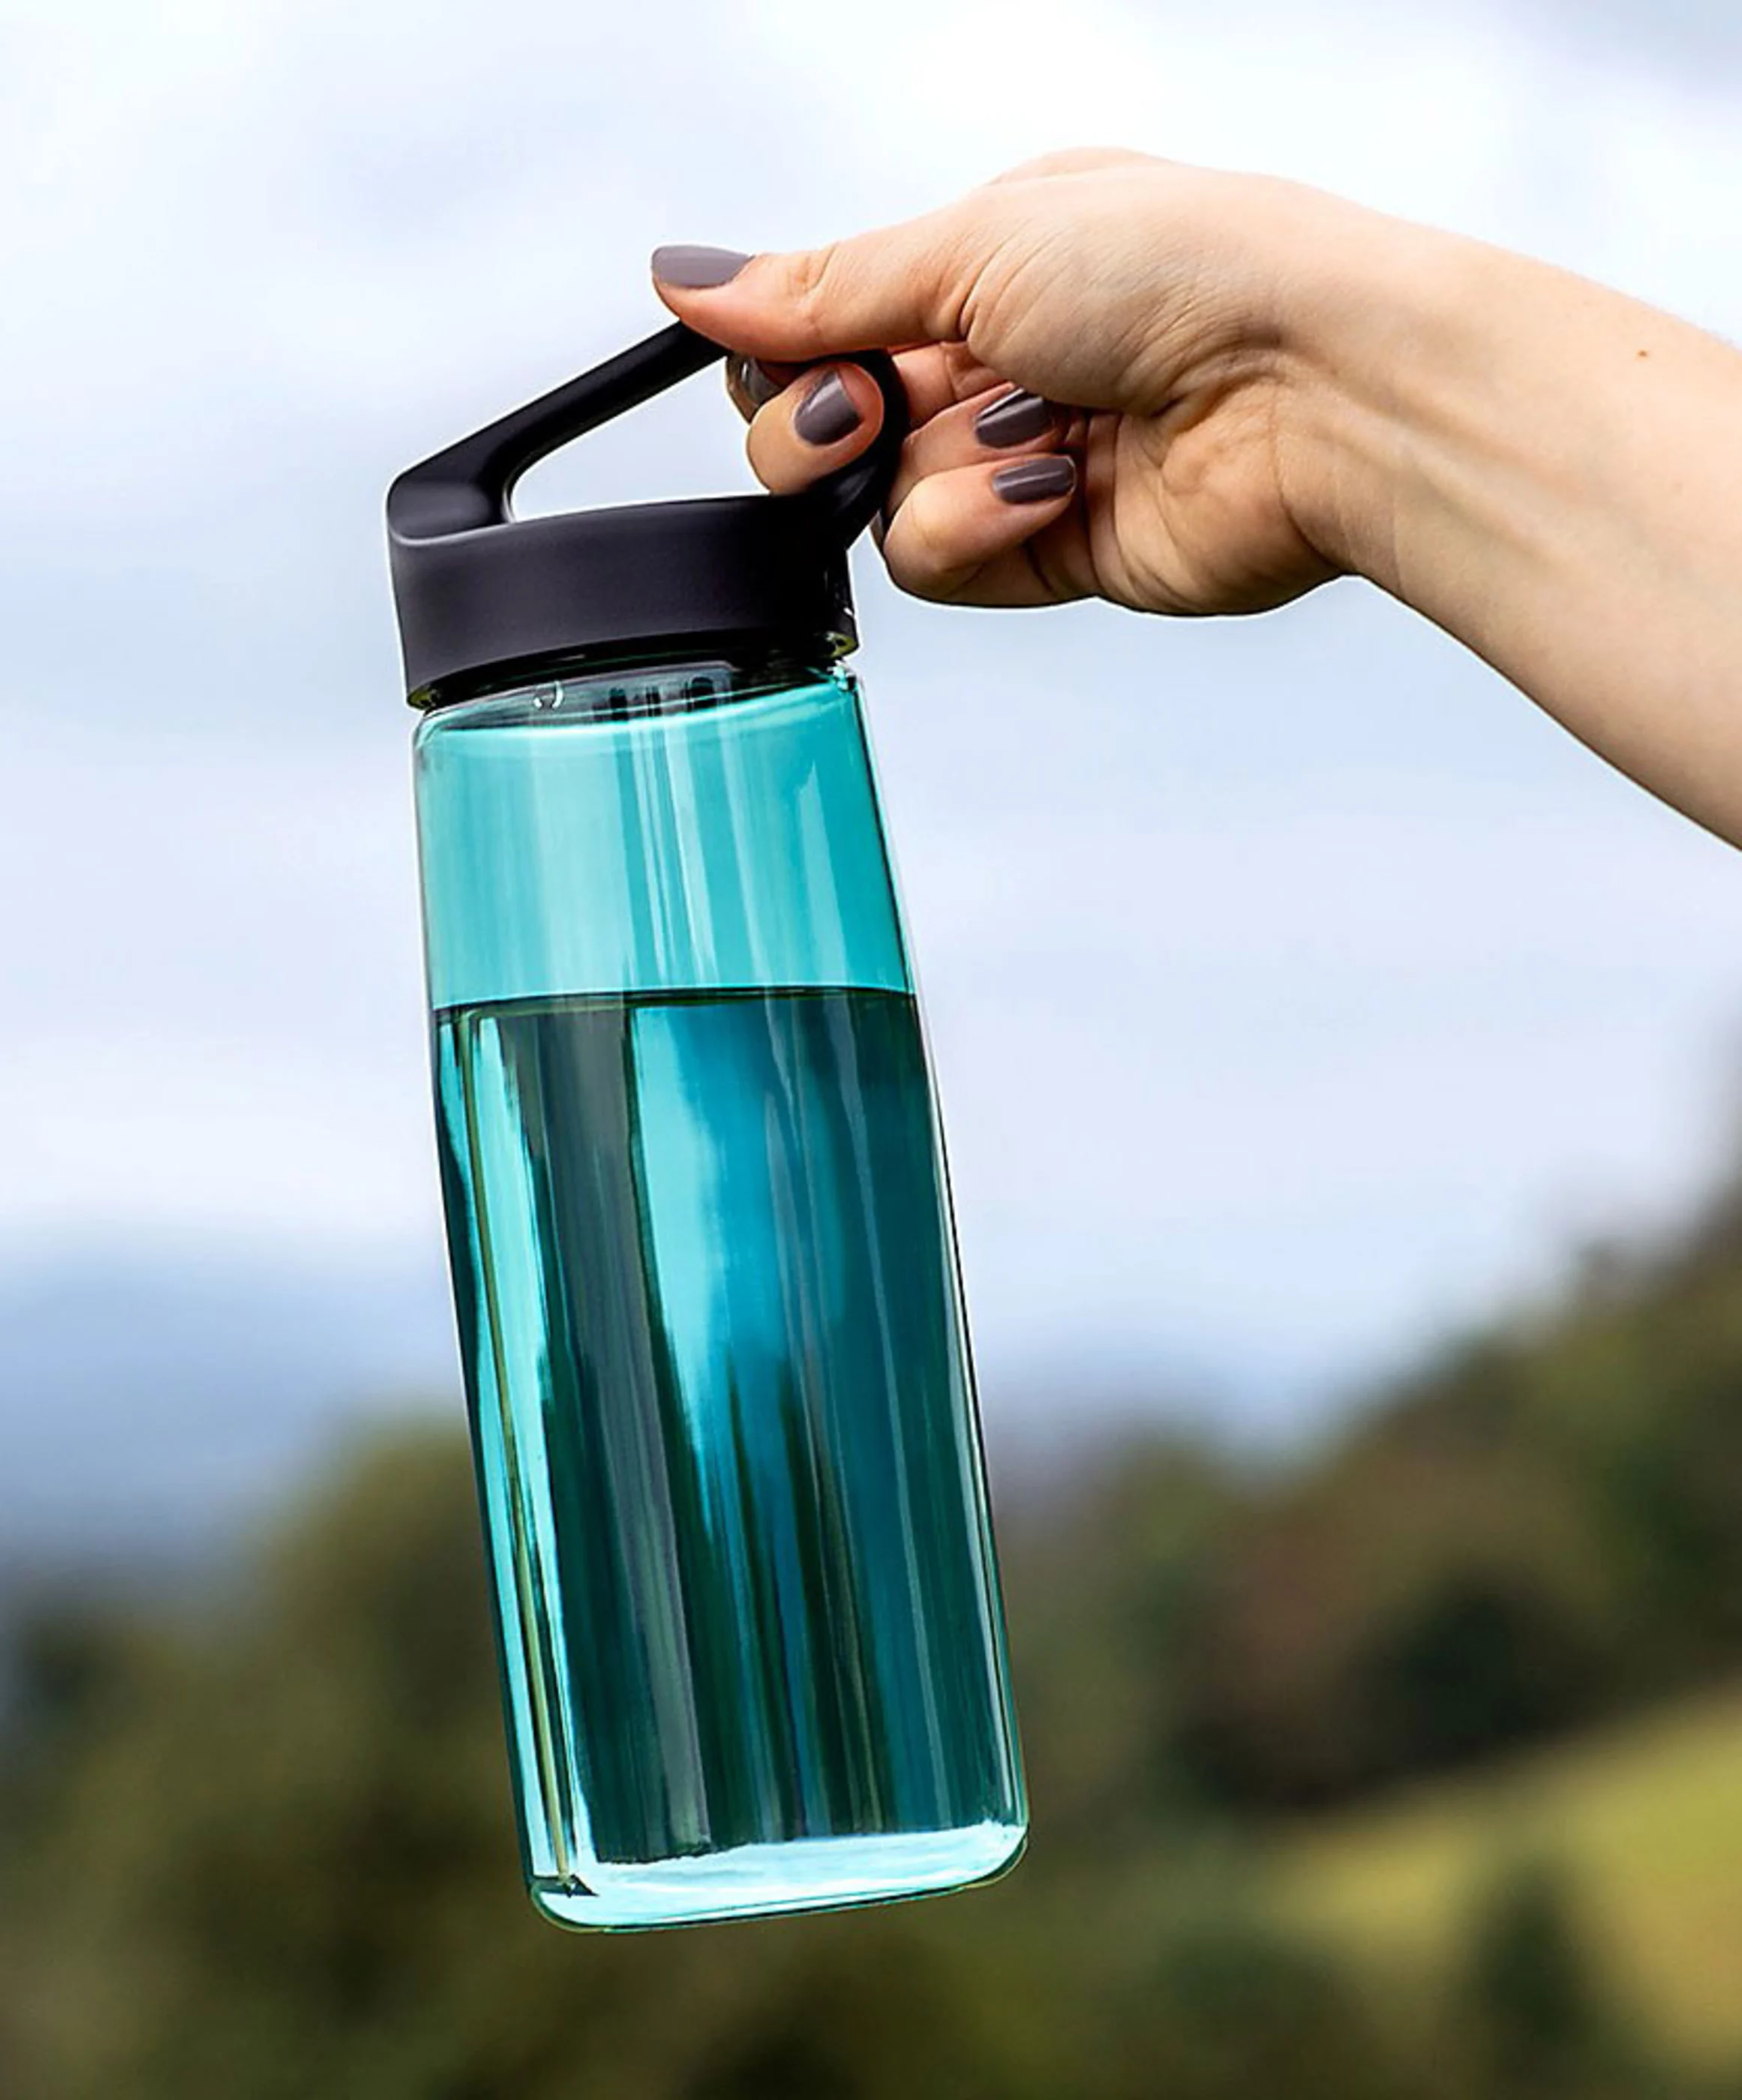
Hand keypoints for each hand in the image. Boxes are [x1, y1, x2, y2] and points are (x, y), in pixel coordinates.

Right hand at [652, 150, 1354, 618]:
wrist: (1315, 387)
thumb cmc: (1188, 272)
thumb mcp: (976, 248)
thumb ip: (823, 290)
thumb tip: (687, 280)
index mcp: (980, 265)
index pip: (817, 327)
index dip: (782, 355)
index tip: (795, 355)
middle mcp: (994, 364)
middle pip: (821, 428)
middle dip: (822, 426)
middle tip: (862, 412)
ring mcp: (1018, 463)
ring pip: (877, 505)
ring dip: (932, 472)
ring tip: (1025, 435)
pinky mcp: (1050, 552)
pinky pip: (941, 565)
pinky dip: (976, 529)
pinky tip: (1052, 488)